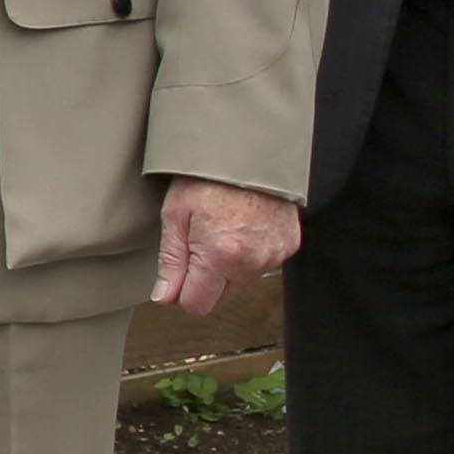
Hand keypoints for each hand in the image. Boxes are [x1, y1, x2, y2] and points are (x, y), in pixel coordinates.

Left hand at [154, 178, 301, 316]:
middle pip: (220, 298)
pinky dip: (250, 252)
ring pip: (241, 281)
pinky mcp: (288, 246)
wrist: (250, 148)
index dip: (181, 292)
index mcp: (220, 257)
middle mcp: (252, 263)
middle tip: (198, 242)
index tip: (177, 271)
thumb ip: (171, 261)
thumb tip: (165, 297)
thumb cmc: (207, 177)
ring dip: (228, 266)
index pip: (197, 305)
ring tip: (222, 228)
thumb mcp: (175, 215)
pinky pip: (262, 263)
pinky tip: (243, 225)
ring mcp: (274, 255)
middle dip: (205, 280)